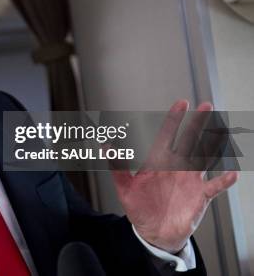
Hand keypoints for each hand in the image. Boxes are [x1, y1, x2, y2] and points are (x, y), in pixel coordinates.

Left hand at [112, 100, 237, 252]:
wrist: (153, 232)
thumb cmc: (140, 208)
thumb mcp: (125, 188)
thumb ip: (117, 166)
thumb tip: (105, 145)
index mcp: (157, 162)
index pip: (166, 135)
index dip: (173, 119)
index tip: (181, 104)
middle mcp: (176, 167)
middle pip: (189, 140)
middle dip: (197, 123)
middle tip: (207, 105)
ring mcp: (190, 180)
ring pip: (204, 157)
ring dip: (213, 144)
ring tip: (221, 130)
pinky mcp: (200, 196)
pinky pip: (214, 187)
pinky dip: (223, 181)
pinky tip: (231, 174)